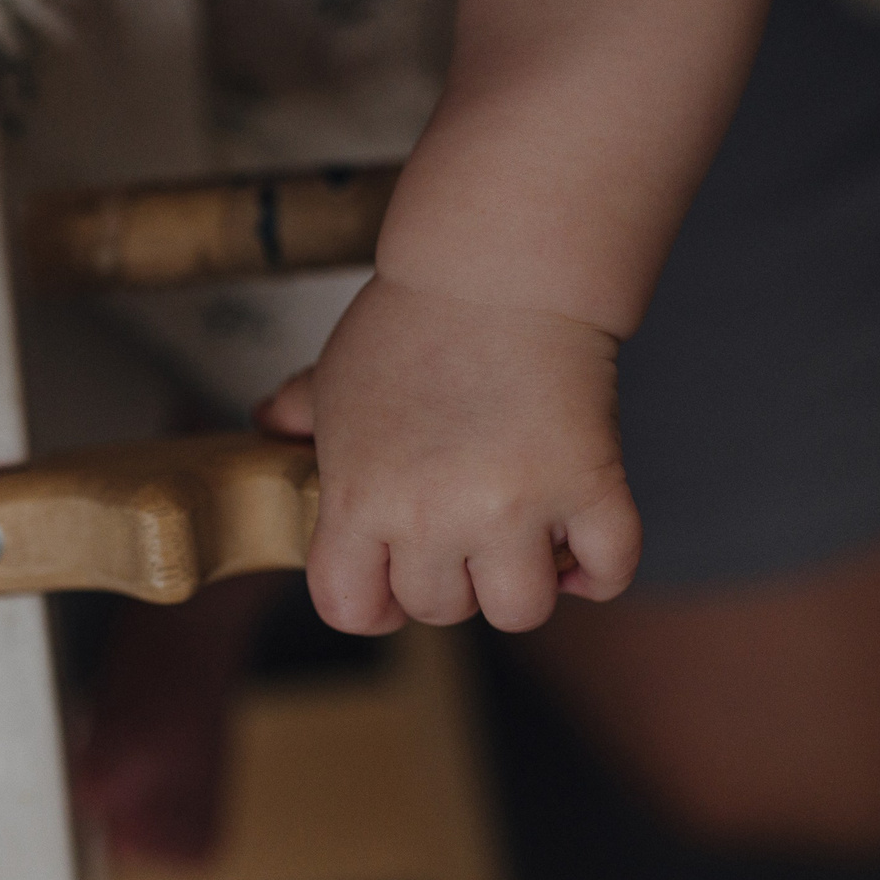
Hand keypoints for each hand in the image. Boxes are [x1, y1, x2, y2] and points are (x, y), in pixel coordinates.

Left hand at [257, 277, 640, 634]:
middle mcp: (434, 516)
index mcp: (362, 498)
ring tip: (521, 535)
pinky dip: (598, 569)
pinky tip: (578, 540)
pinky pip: (608, 569)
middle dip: (452, 577)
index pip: (351, 607)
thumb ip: (298, 414)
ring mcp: (516, 508)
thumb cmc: (412, 318)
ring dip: (522, 582)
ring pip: (520, 610)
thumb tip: (270, 426)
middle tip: (464, 524)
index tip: (394, 581)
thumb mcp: (333, 373)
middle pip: (440, 609)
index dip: (372, 602)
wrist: (497, 269)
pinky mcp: (591, 486)